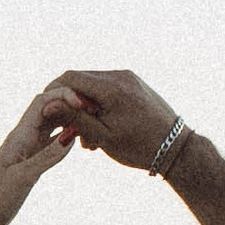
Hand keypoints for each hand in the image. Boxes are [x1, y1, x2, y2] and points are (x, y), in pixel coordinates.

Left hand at [0, 89, 78, 224]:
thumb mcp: (23, 177)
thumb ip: (47, 156)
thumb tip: (71, 134)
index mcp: (19, 136)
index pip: (42, 101)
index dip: (63, 95)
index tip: (84, 104)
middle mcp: (23, 138)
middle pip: (48, 108)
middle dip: (69, 103)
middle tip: (95, 110)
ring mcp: (27, 150)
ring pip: (51, 125)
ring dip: (68, 119)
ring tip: (91, 122)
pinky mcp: (30, 163)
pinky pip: (50, 143)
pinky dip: (64, 138)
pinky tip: (77, 141)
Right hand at [38, 67, 180, 171]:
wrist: (176, 148)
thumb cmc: (140, 147)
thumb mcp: (102, 136)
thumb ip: (74, 118)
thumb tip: (48, 104)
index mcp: (111, 88)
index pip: (70, 78)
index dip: (53, 92)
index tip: (47, 111)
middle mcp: (120, 76)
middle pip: (80, 79)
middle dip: (70, 102)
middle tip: (69, 130)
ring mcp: (129, 78)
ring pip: (93, 85)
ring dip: (84, 105)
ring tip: (88, 136)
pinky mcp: (135, 83)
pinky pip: (108, 88)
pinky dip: (99, 104)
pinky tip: (102, 127)